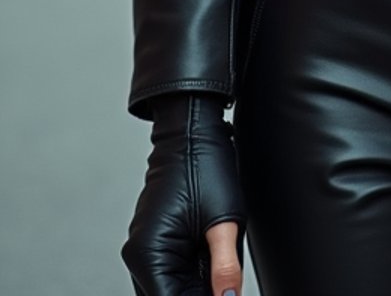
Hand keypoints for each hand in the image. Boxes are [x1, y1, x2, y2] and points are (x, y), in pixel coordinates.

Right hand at [121, 93, 244, 295]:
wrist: (190, 132)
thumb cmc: (204, 166)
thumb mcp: (224, 220)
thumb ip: (225, 267)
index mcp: (149, 253)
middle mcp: (140, 257)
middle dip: (202, 293)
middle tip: (229, 284)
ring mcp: (145, 251)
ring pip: (171, 289)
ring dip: (197, 286)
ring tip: (218, 266)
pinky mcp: (155, 244)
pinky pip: (171, 275)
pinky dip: (192, 277)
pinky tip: (212, 263)